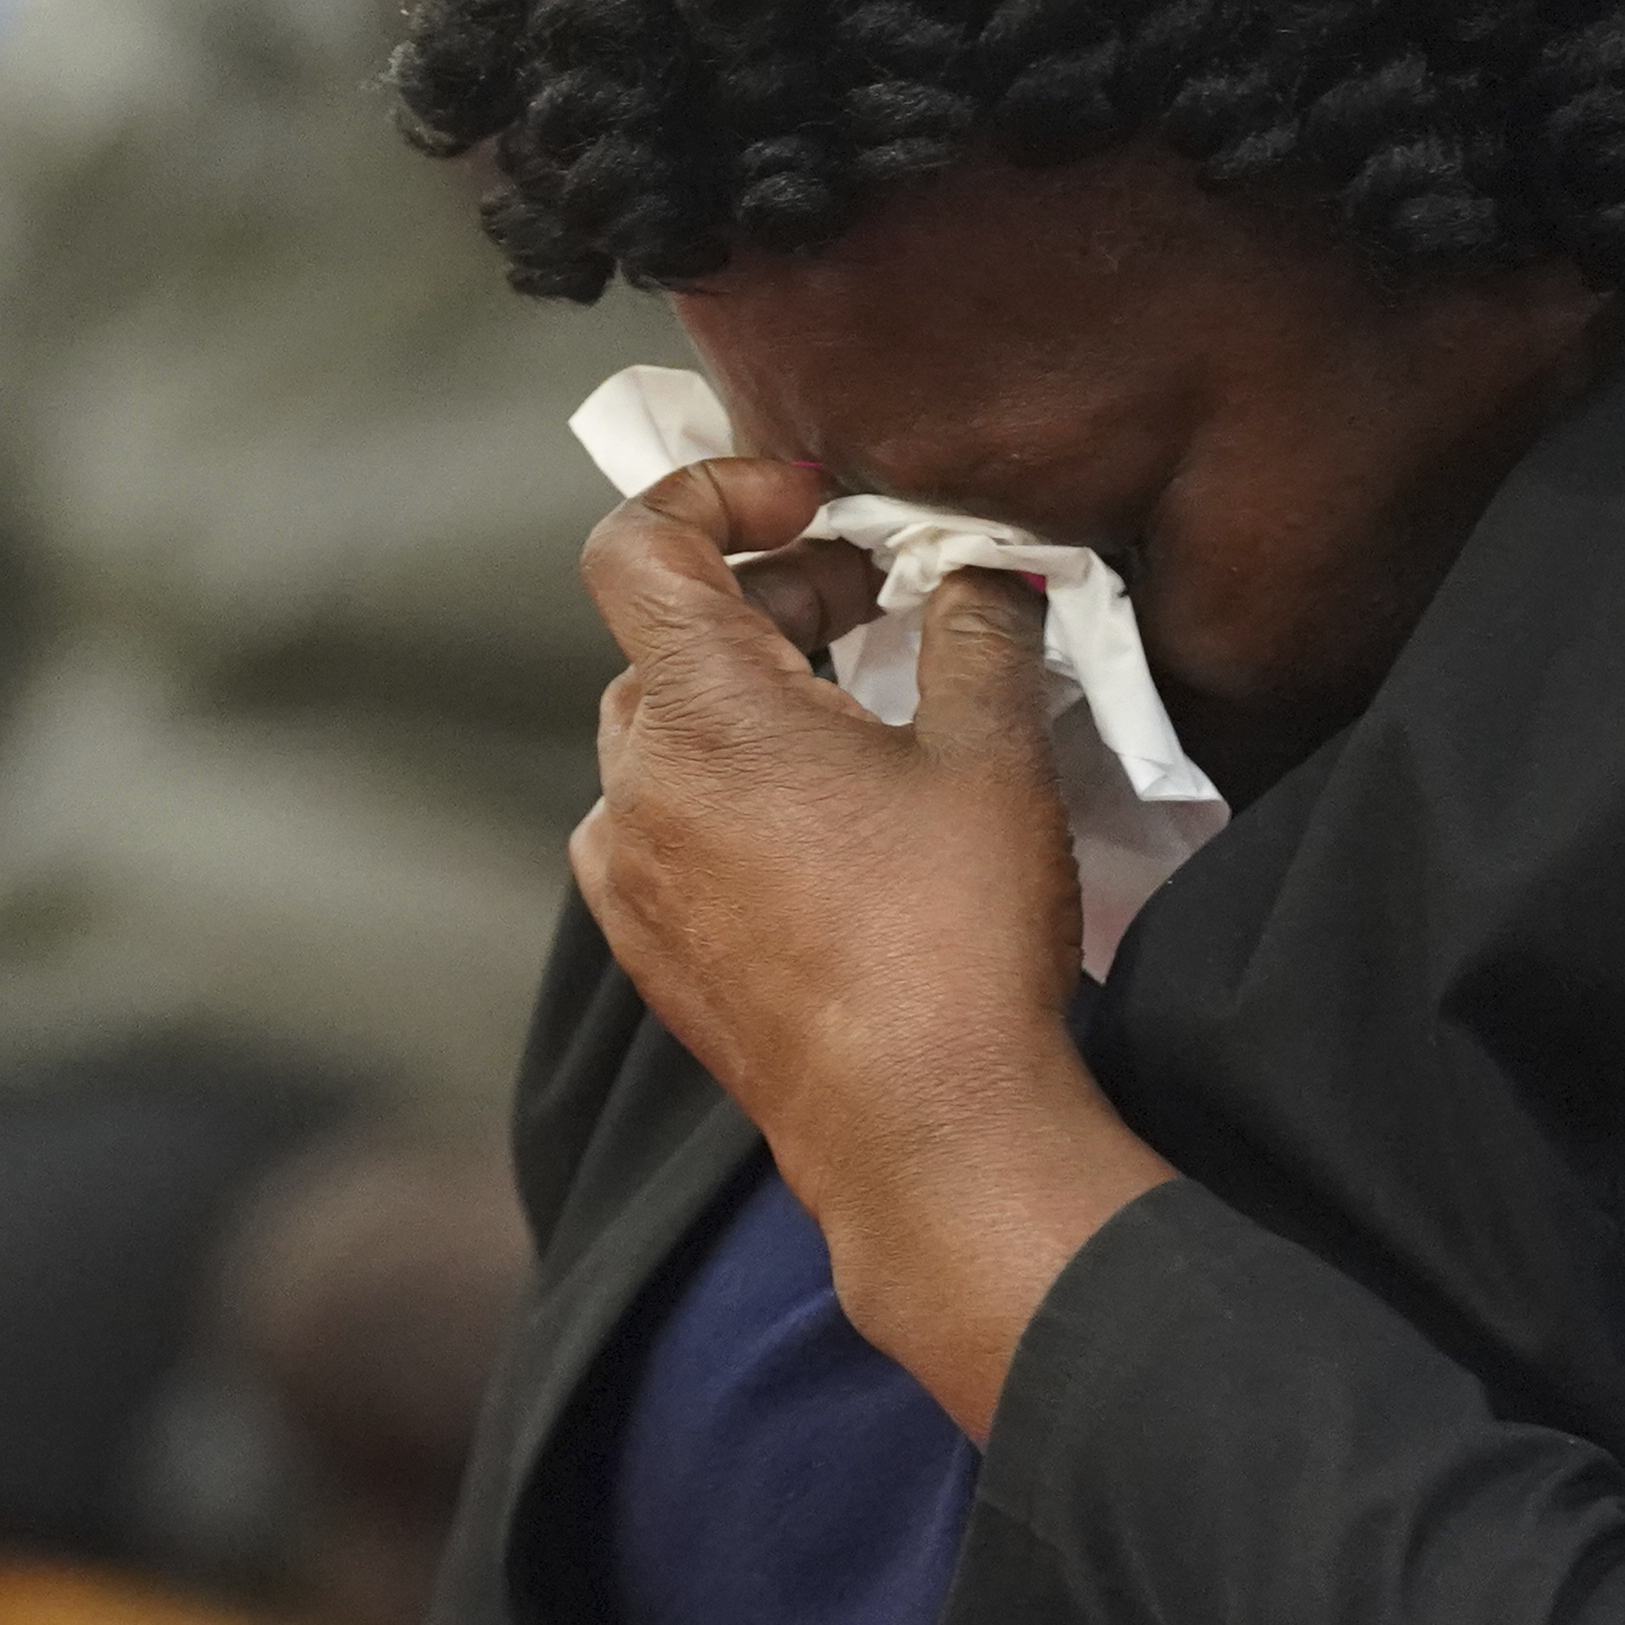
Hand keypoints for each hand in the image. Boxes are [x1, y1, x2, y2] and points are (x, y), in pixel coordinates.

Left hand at [570, 456, 1173, 1435]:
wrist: (927, 1132)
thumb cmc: (953, 942)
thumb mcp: (992, 755)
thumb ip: (977, 633)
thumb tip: (982, 580)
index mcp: (697, 714)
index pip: (632, 546)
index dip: (713, 492)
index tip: (811, 501)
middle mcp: (634, 788)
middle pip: (669, 639)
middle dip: (776, 599)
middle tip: (887, 605)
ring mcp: (631, 876)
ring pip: (669, 735)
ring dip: (756, 697)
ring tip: (870, 713)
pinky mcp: (653, 948)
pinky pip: (670, 824)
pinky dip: (735, 787)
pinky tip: (833, 820)